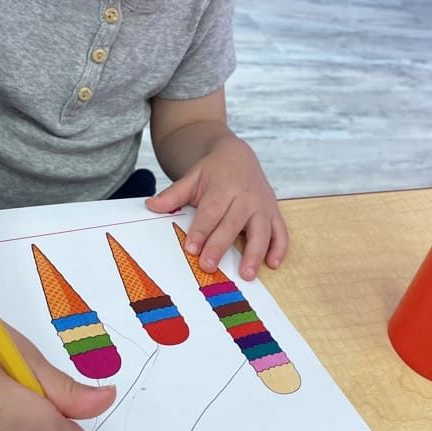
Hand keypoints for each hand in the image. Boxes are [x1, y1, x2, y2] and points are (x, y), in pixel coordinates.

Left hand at [146, 134, 287, 279]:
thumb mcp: (192, 178)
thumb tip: (150, 206)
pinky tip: (272, 265)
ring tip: (246, 275)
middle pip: (233, 224)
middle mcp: (246, 197)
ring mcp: (262, 206)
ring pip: (261, 231)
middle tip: (209, 266)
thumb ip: (173, 194)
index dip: (201, 231)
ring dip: (255, 253)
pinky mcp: (274, 213)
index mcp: (224, 187)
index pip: (211, 212)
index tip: (191, 249)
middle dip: (221, 246)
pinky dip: (280, 248)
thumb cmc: (212, 172)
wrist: (238, 155)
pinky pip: (281, 232)